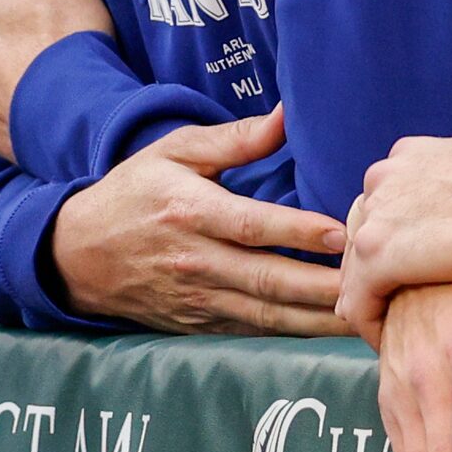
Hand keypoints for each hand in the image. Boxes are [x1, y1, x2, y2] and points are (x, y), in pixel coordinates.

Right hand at [48, 110, 349, 336]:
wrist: (77, 256)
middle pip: (269, 280)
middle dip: (323, 286)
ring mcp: (198, 299)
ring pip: (268, 316)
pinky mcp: (200, 325)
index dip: (297, 231)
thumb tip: (286, 116)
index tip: (341, 233)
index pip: (251, 225)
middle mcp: (196, 261)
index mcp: (190, 212)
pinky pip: (255, 333)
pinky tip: (330, 330)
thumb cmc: (132, 193)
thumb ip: (234, 139)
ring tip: (365, 315)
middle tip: (374, 283)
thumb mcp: (173, 152)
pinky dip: (293, 335)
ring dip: (317, 319)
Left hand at [337, 134, 451, 337]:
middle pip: (361, 231)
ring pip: (355, 267)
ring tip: (387, 327)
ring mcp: (375, 216)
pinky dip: (369, 323)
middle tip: (388, 302)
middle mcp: (382, 179)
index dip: (394, 237)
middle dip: (372, 267)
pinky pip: (358, 299)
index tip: (409, 265)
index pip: (384, 202)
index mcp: (408, 158)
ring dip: (369, 297)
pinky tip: (385, 342)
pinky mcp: (374, 254)